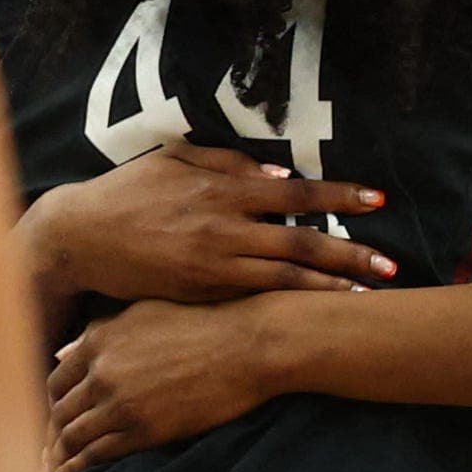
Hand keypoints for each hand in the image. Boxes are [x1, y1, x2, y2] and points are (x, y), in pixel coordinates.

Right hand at [24, 143, 393, 306]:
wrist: (79, 236)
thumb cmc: (128, 193)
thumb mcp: (175, 161)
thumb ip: (228, 165)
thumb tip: (281, 177)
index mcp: (223, 190)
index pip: (296, 194)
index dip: (340, 197)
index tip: (377, 200)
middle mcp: (224, 227)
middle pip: (301, 243)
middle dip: (351, 254)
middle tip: (392, 265)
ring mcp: (213, 265)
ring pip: (284, 279)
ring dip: (330, 287)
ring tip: (369, 294)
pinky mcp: (200, 293)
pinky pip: (255, 299)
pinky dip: (290, 304)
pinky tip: (315, 310)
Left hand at [48, 293, 297, 471]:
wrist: (247, 344)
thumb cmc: (202, 322)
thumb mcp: (144, 314)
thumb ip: (98, 333)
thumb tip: (59, 354)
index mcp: (99, 339)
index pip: (56, 380)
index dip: (51, 403)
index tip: (52, 420)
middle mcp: (102, 370)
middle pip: (57, 411)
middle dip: (47, 435)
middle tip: (41, 455)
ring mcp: (121, 401)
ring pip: (72, 435)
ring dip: (57, 457)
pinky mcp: (144, 430)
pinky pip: (98, 453)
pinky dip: (77, 468)